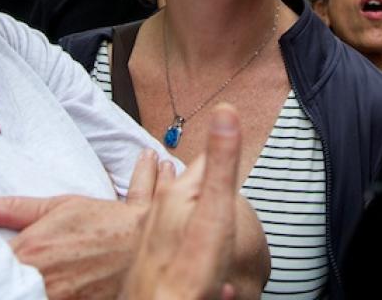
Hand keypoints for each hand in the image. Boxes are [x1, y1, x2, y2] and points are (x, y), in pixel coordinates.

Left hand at [0, 149, 160, 299]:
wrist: (142, 245)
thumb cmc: (102, 222)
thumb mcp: (59, 206)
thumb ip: (12, 207)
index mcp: (29, 251)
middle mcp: (39, 279)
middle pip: (0, 285)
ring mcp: (56, 299)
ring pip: (21, 295)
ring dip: (18, 288)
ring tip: (30, 275)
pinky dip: (38, 295)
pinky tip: (45, 286)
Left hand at [120, 105, 242, 299]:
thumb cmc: (187, 271)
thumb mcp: (214, 212)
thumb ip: (221, 163)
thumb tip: (225, 111)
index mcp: (178, 194)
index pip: (205, 160)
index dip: (221, 145)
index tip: (229, 123)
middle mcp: (161, 210)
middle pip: (186, 182)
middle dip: (200, 169)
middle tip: (207, 148)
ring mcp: (155, 235)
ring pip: (169, 203)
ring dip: (173, 185)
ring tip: (163, 166)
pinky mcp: (152, 258)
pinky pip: (166, 232)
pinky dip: (169, 219)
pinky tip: (173, 226)